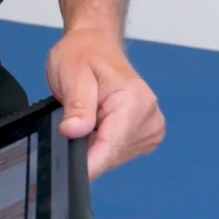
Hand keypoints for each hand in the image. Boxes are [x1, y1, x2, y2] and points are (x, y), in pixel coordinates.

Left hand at [45, 25, 163, 177]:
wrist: (94, 44)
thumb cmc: (83, 54)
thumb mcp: (72, 74)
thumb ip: (76, 106)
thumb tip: (73, 132)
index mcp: (136, 101)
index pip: (110, 146)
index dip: (88, 163)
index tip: (69, 174)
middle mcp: (150, 117)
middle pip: (111, 154)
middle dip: (86, 148)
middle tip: (70, 124)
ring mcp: (150, 128)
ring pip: (112, 156)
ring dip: (93, 145)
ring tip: (84, 117)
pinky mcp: (145, 135)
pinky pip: (115, 152)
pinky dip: (100, 143)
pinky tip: (94, 124)